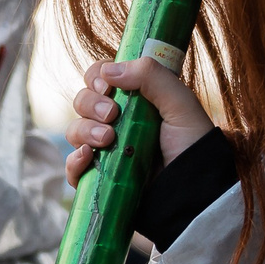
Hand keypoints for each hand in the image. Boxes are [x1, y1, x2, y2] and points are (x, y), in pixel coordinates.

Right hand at [64, 55, 219, 186]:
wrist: (192, 193)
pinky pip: (72, 166)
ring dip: (84, 130)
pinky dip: (74, 160)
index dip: (96, 77)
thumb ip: (152, 77)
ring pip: (75, 130)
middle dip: (91, 104)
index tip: (107, 87)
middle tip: (112, 116)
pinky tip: (87, 157)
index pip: (101, 78)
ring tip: (107, 140)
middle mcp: (117, 122)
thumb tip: (108, 70)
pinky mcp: (99, 177)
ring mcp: (106, 151)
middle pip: (83, 101)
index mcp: (135, 100)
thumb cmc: (192, 147)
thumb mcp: (180, 104)